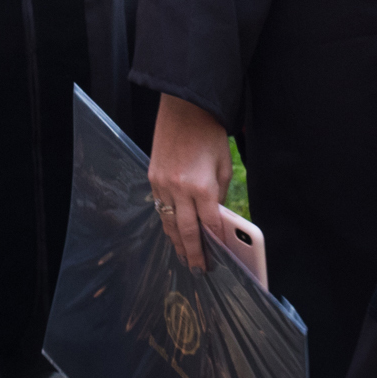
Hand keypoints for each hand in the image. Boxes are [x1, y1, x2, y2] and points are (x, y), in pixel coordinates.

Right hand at [147, 94, 235, 270]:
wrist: (185, 108)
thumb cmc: (210, 135)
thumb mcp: (224, 166)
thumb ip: (219, 195)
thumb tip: (215, 218)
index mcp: (202, 186)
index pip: (209, 225)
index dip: (215, 244)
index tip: (218, 259)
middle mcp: (179, 189)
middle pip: (186, 231)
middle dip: (192, 252)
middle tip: (197, 269)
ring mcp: (162, 184)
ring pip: (167, 222)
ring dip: (176, 241)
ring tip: (183, 256)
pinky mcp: (152, 177)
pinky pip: (159, 206)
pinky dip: (166, 221)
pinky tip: (172, 231)